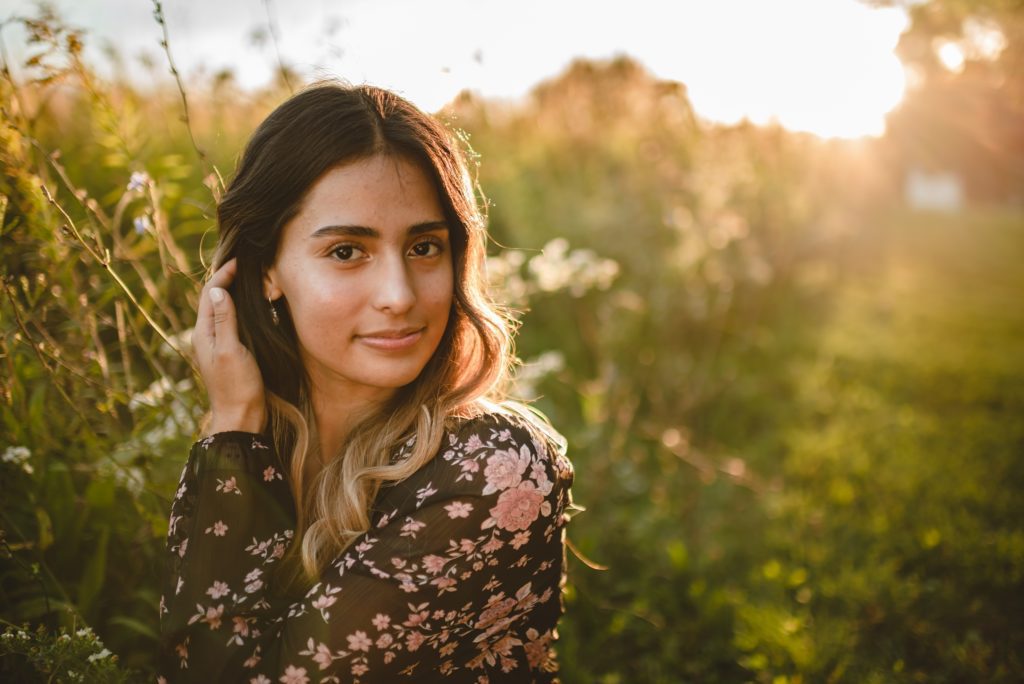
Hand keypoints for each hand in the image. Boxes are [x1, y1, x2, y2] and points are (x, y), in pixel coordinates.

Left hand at [194, 258, 265, 433]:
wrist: (241, 417)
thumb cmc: (237, 386)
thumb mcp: (231, 351)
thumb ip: (225, 320)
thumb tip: (220, 289)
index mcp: (203, 332)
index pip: (210, 293)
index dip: (223, 273)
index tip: (241, 260)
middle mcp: (207, 335)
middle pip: (214, 298)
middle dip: (228, 278)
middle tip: (248, 265)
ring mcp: (218, 343)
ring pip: (224, 308)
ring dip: (235, 291)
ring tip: (252, 278)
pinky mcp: (230, 351)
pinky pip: (233, 320)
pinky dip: (242, 307)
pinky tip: (256, 305)